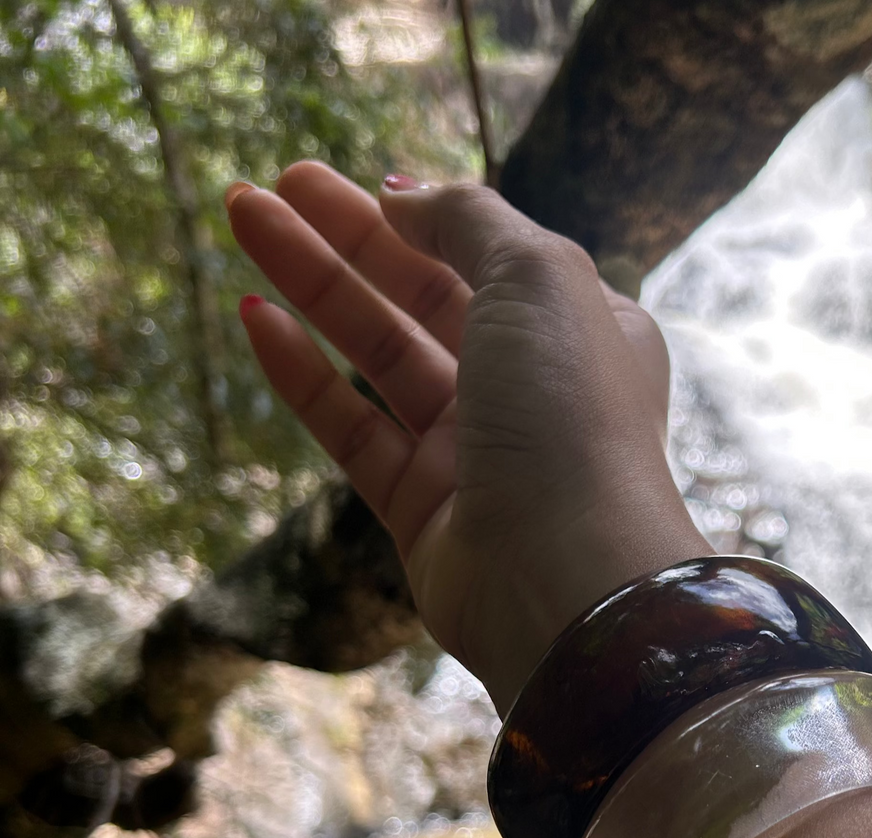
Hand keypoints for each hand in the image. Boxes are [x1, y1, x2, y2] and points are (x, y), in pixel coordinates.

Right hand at [226, 163, 707, 711]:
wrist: (566, 578)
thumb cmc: (570, 417)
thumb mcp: (538, 277)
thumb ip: (471, 220)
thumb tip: (405, 194)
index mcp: (585, 334)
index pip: (496, 261)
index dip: (428, 218)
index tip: (360, 183)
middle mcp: (534, 392)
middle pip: (427, 300)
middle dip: (350, 240)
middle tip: (269, 187)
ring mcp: (478, 454)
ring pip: (381, 358)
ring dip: (313, 288)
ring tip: (244, 221)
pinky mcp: (424, 511)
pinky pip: (353, 430)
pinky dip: (305, 375)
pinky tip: (255, 319)